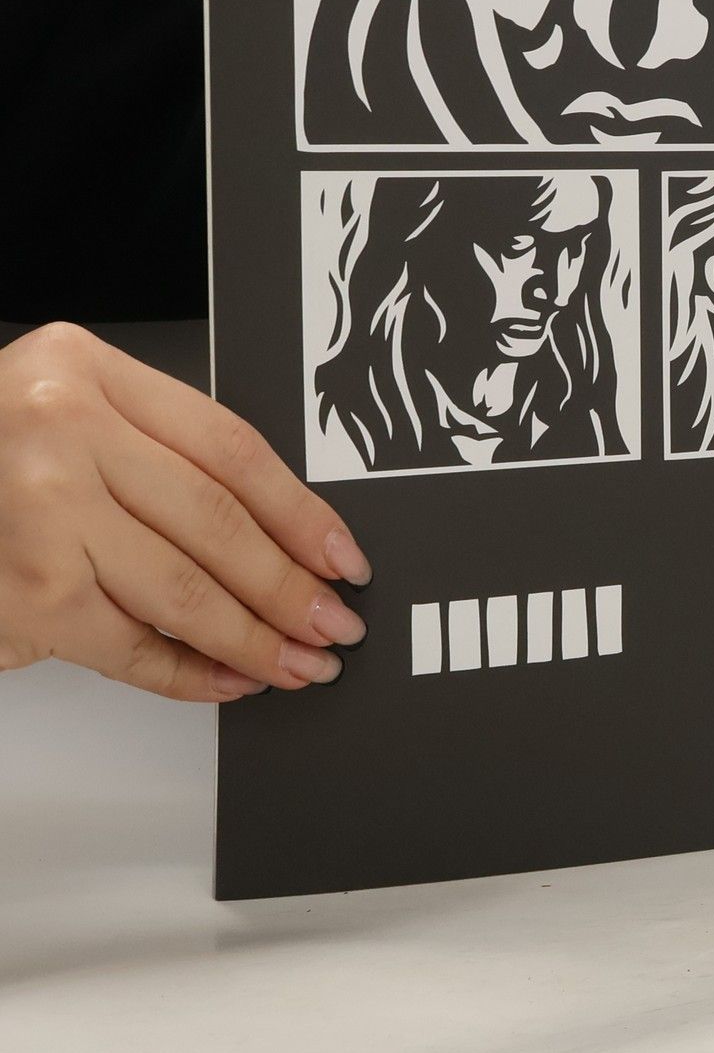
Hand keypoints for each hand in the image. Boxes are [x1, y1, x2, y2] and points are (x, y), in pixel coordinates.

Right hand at [0, 323, 371, 701]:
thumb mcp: (74, 413)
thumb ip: (160, 453)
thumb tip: (281, 537)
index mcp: (85, 372)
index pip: (232, 447)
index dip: (302, 511)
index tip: (343, 557)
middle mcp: (61, 434)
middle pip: (217, 521)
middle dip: (290, 586)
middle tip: (336, 622)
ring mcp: (37, 515)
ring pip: (183, 590)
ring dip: (254, 639)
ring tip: (298, 661)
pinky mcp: (24, 594)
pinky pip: (129, 644)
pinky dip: (188, 672)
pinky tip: (229, 679)